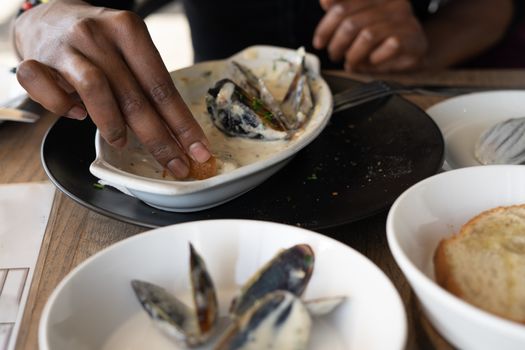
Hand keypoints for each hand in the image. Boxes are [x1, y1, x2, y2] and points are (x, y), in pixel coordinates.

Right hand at [14, 0, 210, 177]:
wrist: (48, 18)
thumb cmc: (97, 43)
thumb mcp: (129, 52)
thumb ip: (147, 85)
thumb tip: (176, 135)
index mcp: (129, 31)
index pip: (162, 86)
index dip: (183, 124)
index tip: (198, 150)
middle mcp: (98, 35)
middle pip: (135, 96)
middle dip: (160, 139)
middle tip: (175, 164)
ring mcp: (66, 47)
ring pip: (95, 90)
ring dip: (113, 124)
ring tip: (121, 141)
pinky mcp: (34, 59)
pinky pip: (45, 88)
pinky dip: (61, 107)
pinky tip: (75, 114)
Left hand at [314, 0, 427, 72]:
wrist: (413, 49)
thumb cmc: (381, 36)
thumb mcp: (358, 20)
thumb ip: (342, 9)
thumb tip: (324, 0)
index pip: (342, 6)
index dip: (326, 26)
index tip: (319, 42)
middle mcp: (392, 3)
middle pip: (351, 23)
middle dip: (337, 44)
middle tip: (334, 55)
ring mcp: (404, 20)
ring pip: (367, 37)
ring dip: (353, 55)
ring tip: (350, 63)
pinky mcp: (413, 39)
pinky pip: (388, 48)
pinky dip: (374, 59)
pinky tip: (371, 62)